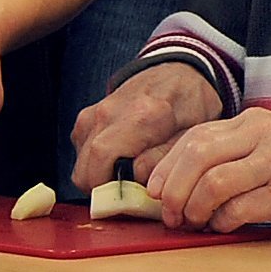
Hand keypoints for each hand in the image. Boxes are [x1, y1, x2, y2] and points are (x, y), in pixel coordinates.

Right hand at [69, 61, 218, 191]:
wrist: (177, 70)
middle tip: (130, 195)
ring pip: (79, 165)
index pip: (102, 157)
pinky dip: (95, 165)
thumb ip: (163, 159)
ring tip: (128, 177)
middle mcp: (109, 113)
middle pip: (84, 169)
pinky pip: (81, 153)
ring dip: (99, 178)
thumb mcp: (191, 133)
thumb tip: (136, 181)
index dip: (111, 189)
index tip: (133, 201)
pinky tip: (120, 161)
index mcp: (140, 116)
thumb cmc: (189, 103)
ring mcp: (93, 114)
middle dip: (103, 191)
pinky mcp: (86, 118)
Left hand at [141, 108, 270, 231]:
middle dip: (170, 188)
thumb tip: (189, 177)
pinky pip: (238, 210)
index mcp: (255, 122)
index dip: (166, 166)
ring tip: (192, 222)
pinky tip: (223, 226)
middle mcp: (262, 137)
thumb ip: (239, 150)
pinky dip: (221, 222)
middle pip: (194, 157)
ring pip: (210, 184)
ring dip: (192, 209)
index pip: (194, 138)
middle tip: (167, 212)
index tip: (155, 188)